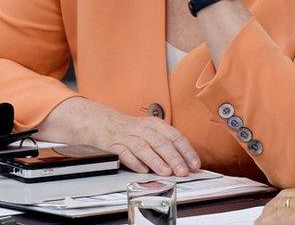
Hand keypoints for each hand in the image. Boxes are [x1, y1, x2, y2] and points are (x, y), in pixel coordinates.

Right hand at [37, 97, 199, 175]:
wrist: (99, 121)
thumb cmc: (130, 130)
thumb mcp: (150, 131)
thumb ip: (166, 144)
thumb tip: (186, 162)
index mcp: (155, 124)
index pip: (175, 136)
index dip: (186, 150)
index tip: (195, 164)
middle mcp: (143, 129)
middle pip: (161, 142)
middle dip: (174, 157)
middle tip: (183, 171)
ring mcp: (127, 136)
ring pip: (144, 147)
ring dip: (156, 160)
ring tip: (166, 172)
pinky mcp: (113, 144)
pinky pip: (124, 152)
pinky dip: (133, 161)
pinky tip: (142, 170)